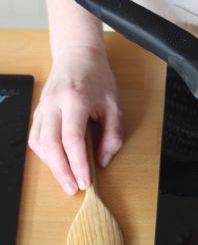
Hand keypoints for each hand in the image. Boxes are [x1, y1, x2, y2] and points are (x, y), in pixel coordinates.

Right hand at [28, 45, 122, 194]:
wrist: (77, 56)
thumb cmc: (98, 79)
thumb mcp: (114, 105)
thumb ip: (112, 134)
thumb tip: (102, 160)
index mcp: (75, 100)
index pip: (72, 139)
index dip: (78, 163)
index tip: (86, 180)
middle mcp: (54, 104)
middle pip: (51, 145)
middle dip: (62, 171)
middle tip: (73, 188)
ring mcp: (42, 107)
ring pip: (40, 143)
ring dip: (52, 165)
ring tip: (66, 180)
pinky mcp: (37, 111)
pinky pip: (35, 137)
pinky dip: (44, 154)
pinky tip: (56, 163)